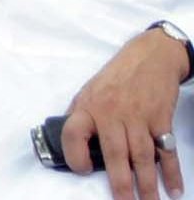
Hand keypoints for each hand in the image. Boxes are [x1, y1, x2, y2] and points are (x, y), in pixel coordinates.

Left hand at [62, 29, 187, 199]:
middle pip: (115, 153)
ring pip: (142, 156)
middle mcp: (112, 113)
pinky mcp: (161, 120)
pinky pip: (166, 150)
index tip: (82, 170)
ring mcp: (139, 118)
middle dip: (120, 182)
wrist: (149, 57)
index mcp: (89, 107)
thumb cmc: (115, 77)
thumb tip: (70, 145)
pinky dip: (172, 171)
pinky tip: (173, 188)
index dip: (75, 154)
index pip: (73, 133)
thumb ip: (80, 116)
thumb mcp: (88, 91)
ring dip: (147, 183)